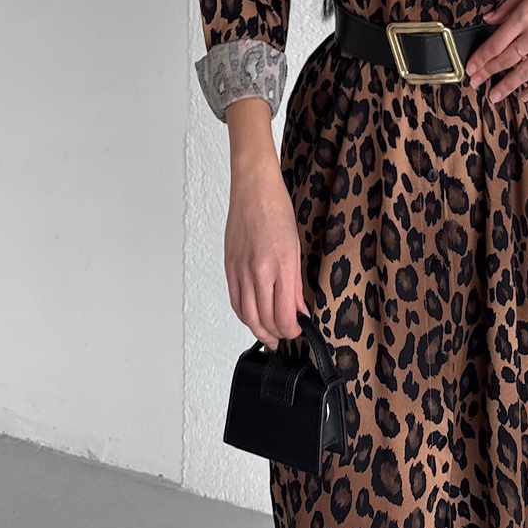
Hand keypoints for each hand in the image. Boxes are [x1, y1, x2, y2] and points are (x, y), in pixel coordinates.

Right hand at [224, 153, 306, 349]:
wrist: (253, 189)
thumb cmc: (277, 210)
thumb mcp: (296, 248)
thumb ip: (296, 284)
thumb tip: (299, 309)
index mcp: (279, 266)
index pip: (283, 314)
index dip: (291, 330)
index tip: (298, 331)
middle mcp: (257, 271)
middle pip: (264, 319)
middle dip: (276, 335)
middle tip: (284, 338)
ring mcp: (240, 270)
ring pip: (246, 315)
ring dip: (258, 330)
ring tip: (269, 335)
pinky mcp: (229, 266)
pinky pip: (235, 300)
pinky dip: (244, 314)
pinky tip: (252, 318)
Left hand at [464, 0, 527, 104]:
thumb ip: (508, 4)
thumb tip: (488, 18)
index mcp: (524, 15)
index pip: (495, 43)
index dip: (480, 58)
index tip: (470, 67)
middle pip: (505, 60)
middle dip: (487, 74)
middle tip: (475, 83)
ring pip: (523, 74)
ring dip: (506, 87)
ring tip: (494, 96)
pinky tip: (525, 96)